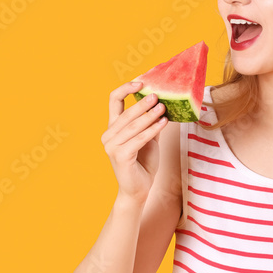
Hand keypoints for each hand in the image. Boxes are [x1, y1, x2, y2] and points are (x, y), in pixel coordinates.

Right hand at [101, 81, 168, 203]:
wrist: (138, 190)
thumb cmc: (143, 163)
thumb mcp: (148, 138)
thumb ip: (150, 121)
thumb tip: (162, 101)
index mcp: (112, 128)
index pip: (114, 100)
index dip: (126, 88)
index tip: (142, 82)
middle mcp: (108, 135)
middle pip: (126, 112)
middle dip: (143, 103)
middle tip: (158, 96)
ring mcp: (111, 146)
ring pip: (133, 126)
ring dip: (150, 115)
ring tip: (163, 108)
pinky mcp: (119, 156)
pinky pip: (139, 139)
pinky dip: (152, 130)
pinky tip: (163, 123)